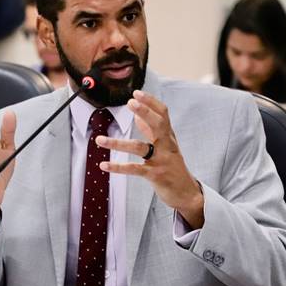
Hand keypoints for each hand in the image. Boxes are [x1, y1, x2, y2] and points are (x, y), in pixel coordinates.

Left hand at [96, 90, 204, 228]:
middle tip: (130, 102)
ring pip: (139, 147)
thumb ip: (151, 131)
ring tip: (99, 140)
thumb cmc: (174, 167)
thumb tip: (138, 115)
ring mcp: (161, 160)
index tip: (136, 93)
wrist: (186, 193)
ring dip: (117, 143)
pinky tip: (103, 165)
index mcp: (169, 137)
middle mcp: (167, 146)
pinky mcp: (155, 175)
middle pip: (158, 124)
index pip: (163, 114)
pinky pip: (134, 169)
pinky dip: (118, 167)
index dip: (151, 102)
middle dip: (145, 111)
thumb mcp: (166, 147)